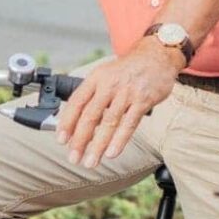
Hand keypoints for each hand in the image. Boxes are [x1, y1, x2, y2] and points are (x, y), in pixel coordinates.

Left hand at [56, 38, 181, 167]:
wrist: (157, 56)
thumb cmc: (128, 70)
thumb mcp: (105, 74)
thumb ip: (92, 95)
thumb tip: (75, 122)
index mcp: (97, 78)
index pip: (77, 102)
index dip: (67, 122)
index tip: (61, 140)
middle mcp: (110, 84)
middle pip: (90, 116)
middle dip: (80, 140)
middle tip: (74, 158)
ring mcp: (128, 92)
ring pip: (109, 123)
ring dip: (98, 145)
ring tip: (91, 161)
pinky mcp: (143, 100)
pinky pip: (129, 123)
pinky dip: (120, 140)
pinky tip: (112, 152)